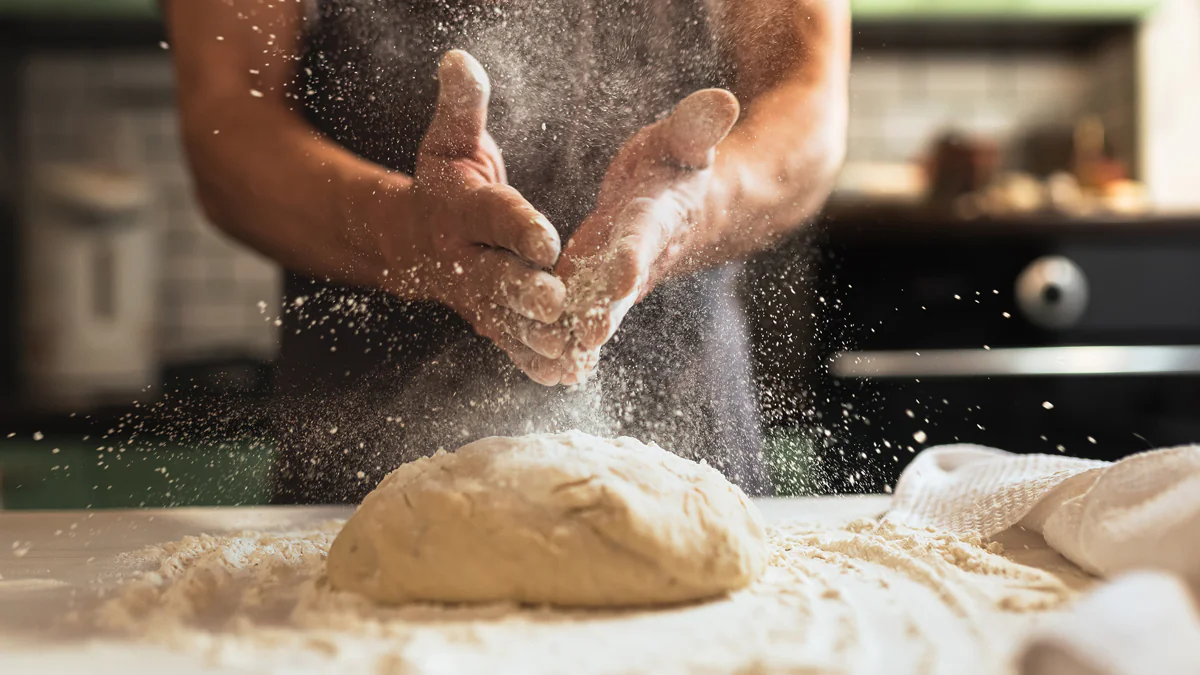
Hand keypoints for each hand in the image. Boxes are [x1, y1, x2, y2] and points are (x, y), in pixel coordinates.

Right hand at [379, 50, 568, 384]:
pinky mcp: (486, 320)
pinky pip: (509, 343)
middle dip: (524, 291)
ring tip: (569, 349)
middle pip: (496, 277)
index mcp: (462, 210)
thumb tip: (458, 59)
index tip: (546, 238)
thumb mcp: (450, 140)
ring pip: (505, 320)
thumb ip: (462, 106)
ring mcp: (474, 296)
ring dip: (534, 337)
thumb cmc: (444, 181)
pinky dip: (532, 361)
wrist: (410, 240)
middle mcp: (465, 258)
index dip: (518, 226)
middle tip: (557, 303)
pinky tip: (563, 375)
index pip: (492, 216)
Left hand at [552, 89, 739, 384]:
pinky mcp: (595, 287)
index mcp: (658, 216)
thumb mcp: (685, 140)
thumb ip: (697, 125)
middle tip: (585, 338)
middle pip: (620, 287)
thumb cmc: (678, 164)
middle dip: (604, 311)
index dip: (634, 253)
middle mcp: (639, 255)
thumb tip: (724, 100)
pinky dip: (565, 340)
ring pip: (597, 310)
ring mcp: (616, 278)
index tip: (621, 273)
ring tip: (554, 362)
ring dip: (577, 336)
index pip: (646, 235)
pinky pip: (580, 315)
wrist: (688, 207)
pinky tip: (543, 366)